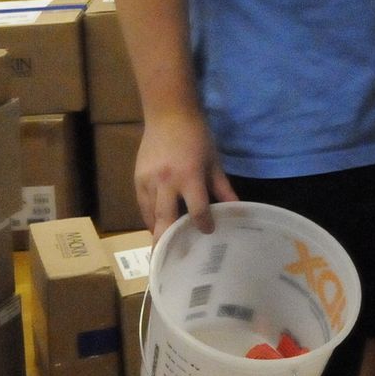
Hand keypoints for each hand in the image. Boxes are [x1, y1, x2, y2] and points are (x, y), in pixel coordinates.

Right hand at [135, 106, 238, 238]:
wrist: (168, 113)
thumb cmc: (197, 136)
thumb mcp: (214, 161)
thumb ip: (223, 187)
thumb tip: (238, 209)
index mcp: (189, 176)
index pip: (197, 209)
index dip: (204, 224)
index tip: (209, 232)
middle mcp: (166, 182)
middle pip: (165, 220)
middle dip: (167, 242)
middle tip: (172, 261)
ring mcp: (148, 181)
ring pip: (150, 216)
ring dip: (157, 233)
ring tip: (163, 251)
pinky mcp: (136, 179)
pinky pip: (142, 206)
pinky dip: (149, 218)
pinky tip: (156, 227)